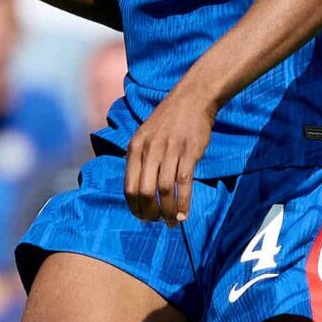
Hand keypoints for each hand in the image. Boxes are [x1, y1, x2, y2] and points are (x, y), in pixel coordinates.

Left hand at [123, 88, 214, 221]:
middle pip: (145, 191)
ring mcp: (170, 151)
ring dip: (168, 211)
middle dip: (150, 212)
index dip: (135, 207)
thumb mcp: (145, 135)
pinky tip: (183, 214)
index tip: (142, 217)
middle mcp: (150, 150)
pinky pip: (184, 183)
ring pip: (165, 190)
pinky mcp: (189, 152)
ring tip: (171, 221)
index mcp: (135, 147)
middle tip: (157, 221)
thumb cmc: (168, 120)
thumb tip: (139, 191)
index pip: (129, 186)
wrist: (192, 99)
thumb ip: (140, 159)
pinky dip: (183, 202)